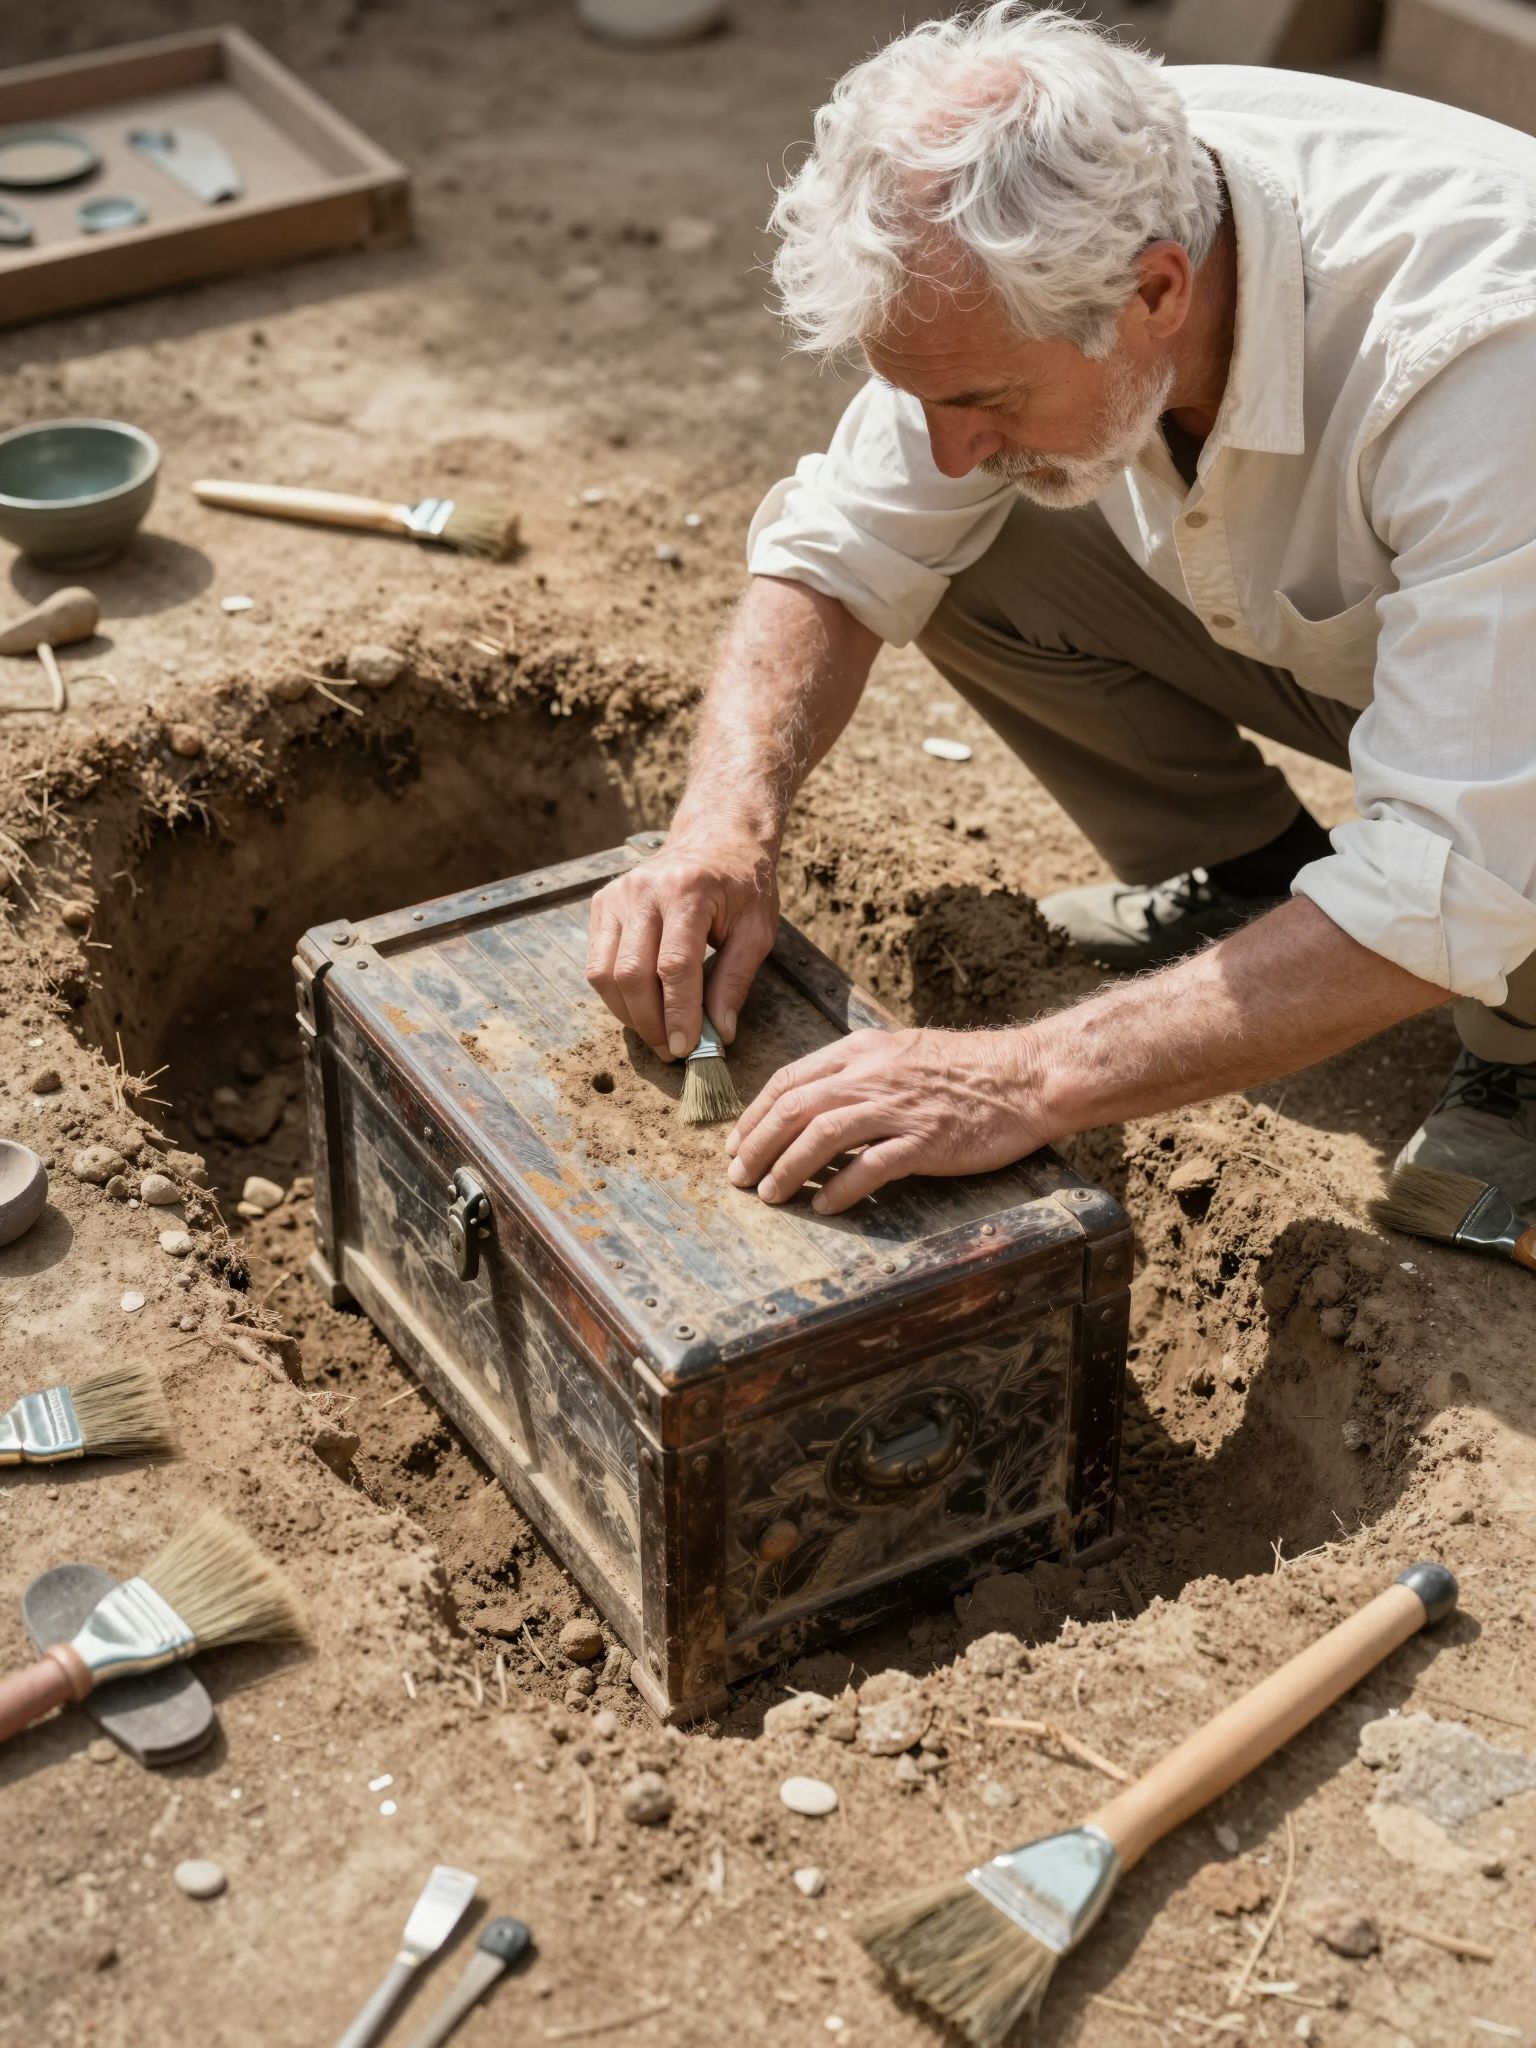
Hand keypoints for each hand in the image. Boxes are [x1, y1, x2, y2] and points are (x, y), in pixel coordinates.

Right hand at [586, 833, 779, 1059]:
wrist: (716, 839)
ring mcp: (616, 895)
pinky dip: (615, 995)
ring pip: (604, 973)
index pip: (674, 965)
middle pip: (632, 973)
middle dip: (651, 1022)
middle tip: (671, 1050)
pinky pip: (596, 963)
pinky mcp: (601, 904)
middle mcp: (644, 890)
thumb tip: (719, 1032)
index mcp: (688, 891)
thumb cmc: (742, 886)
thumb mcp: (757, 930)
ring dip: (628, 1014)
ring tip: (656, 1034)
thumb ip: (736, 980)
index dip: (678, 1013)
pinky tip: (641, 1007)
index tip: (686, 1048)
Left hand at [727, 1026, 1047, 1213]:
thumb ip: (858, 1071)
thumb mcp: (902, 1053)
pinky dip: (842, 1187)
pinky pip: (872, 1166)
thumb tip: (813, 1103)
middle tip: (739, 1178)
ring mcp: (900, 1106)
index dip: (755, 1115)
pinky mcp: (927, 1139)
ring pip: (823, 1134)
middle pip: (796, 1108)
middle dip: (758, 1146)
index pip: (790, 1080)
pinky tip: (825, 1205)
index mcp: (862, 1050)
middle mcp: (873, 1074)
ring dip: (788, 1168)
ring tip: (770, 1195)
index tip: (737, 1143)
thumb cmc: (966, 1070)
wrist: (1027, 1076)